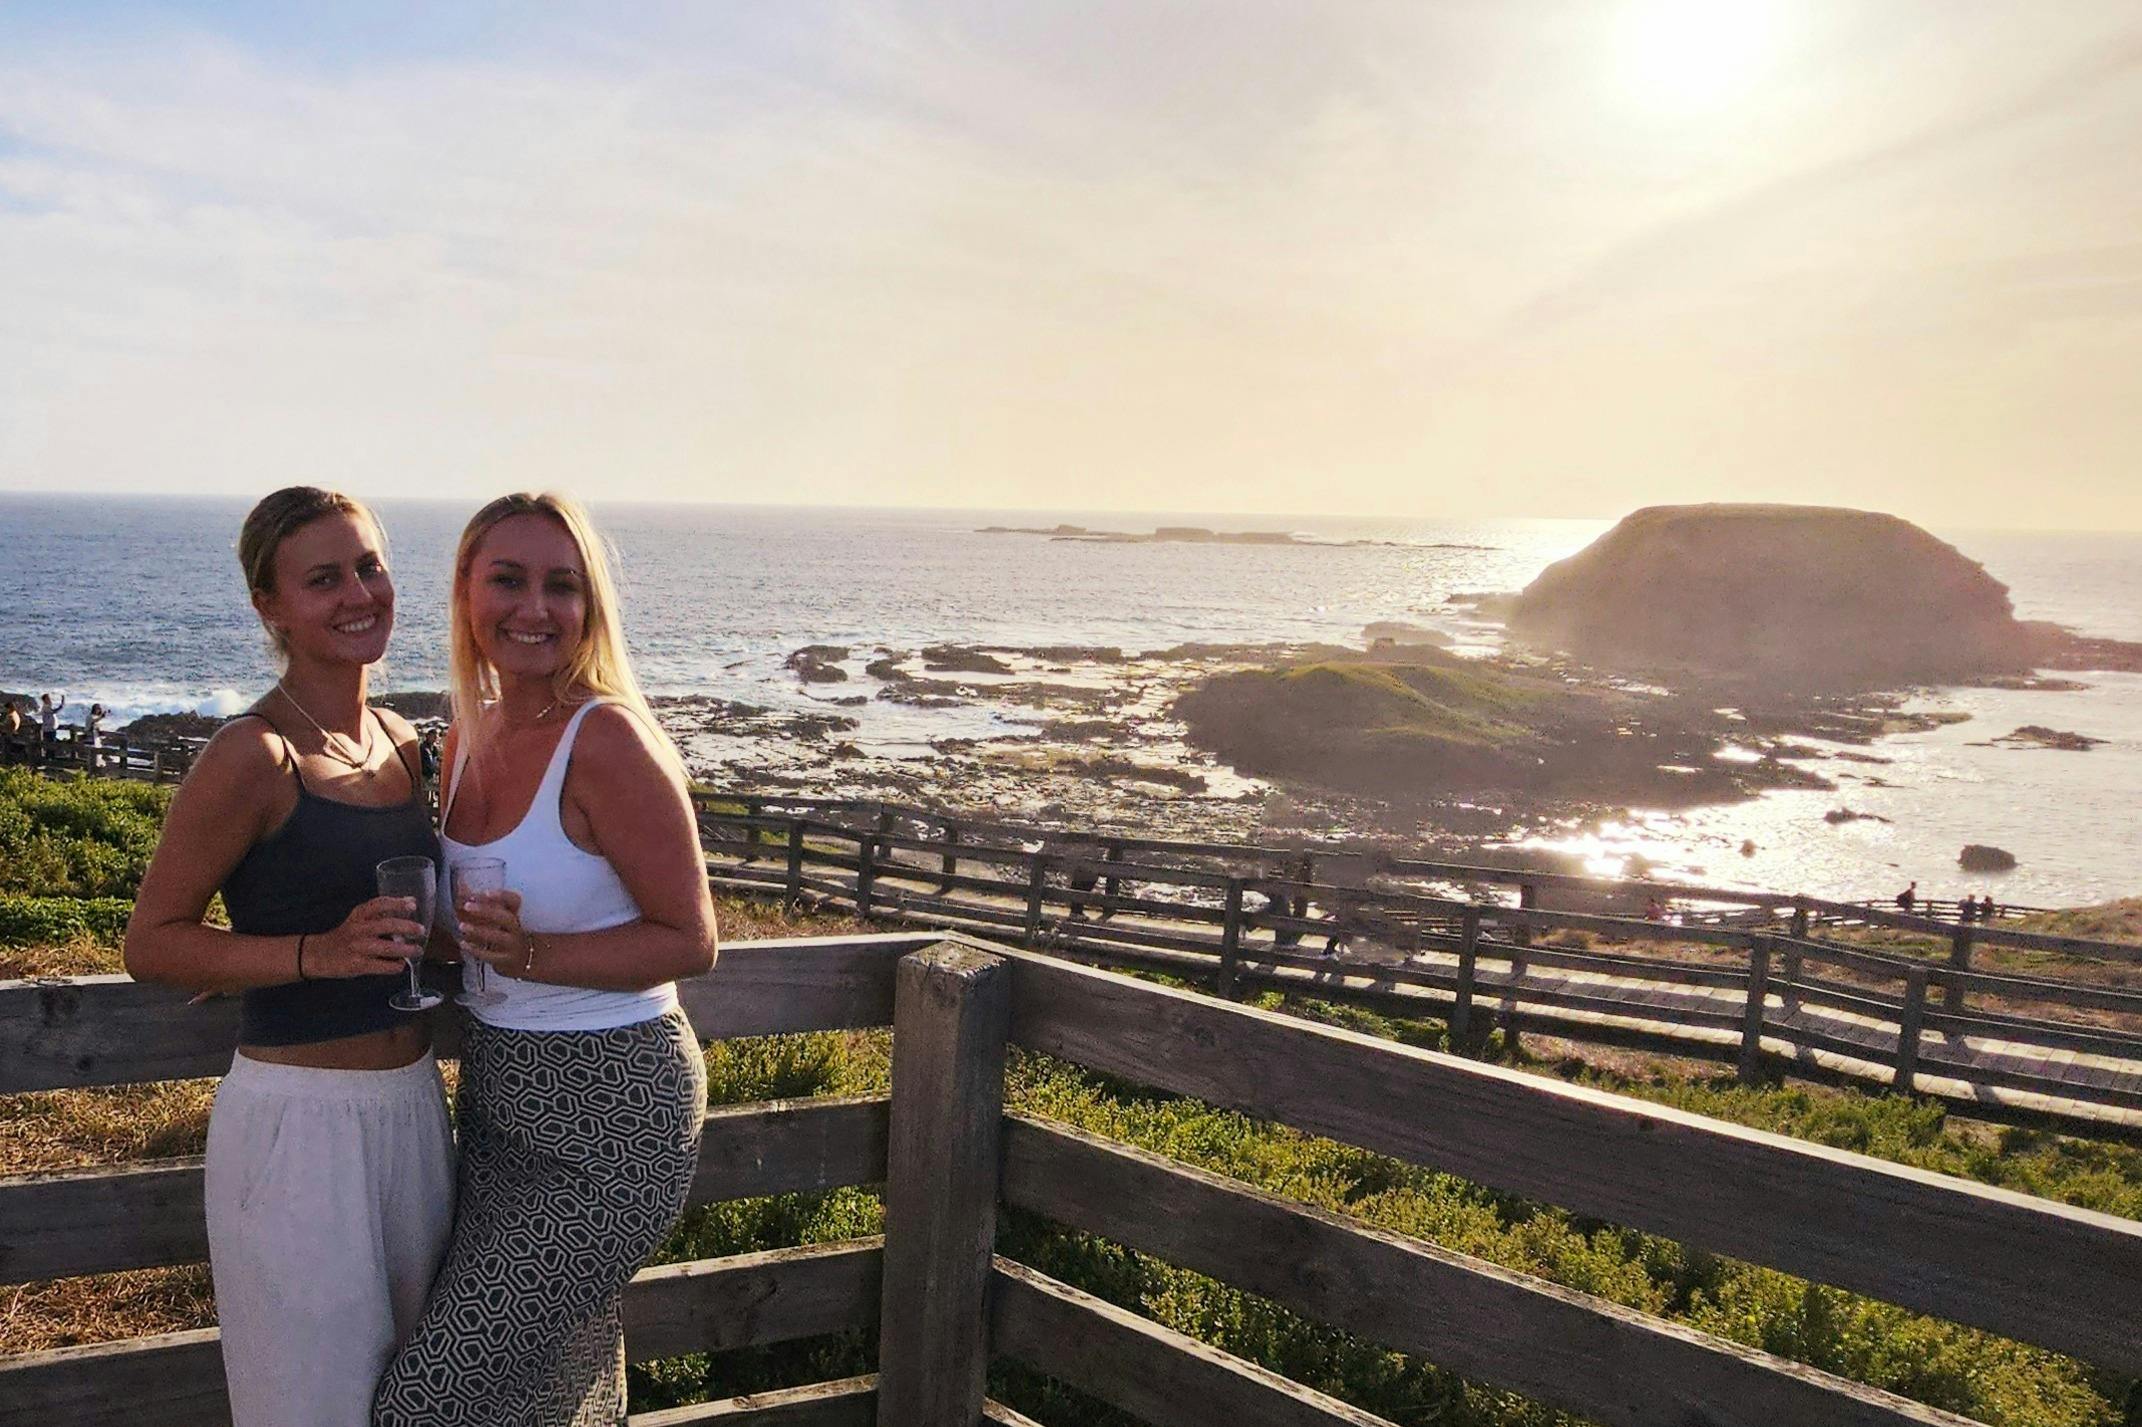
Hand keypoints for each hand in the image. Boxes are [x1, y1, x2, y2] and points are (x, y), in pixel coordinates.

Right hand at [309, 896, 427, 978]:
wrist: (318, 954)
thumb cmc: (345, 936)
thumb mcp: (358, 919)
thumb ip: (380, 912)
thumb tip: (410, 902)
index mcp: (359, 915)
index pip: (378, 904)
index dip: (397, 903)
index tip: (413, 904)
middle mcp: (358, 929)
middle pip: (385, 925)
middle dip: (406, 927)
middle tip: (421, 930)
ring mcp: (357, 948)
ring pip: (385, 948)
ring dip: (404, 950)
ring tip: (417, 950)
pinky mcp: (357, 965)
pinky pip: (380, 966)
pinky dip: (394, 966)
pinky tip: (401, 965)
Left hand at [456, 889, 530, 970]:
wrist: (524, 959)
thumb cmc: (507, 933)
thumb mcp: (502, 919)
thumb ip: (485, 905)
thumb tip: (461, 888)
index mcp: (517, 914)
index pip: (515, 902)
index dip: (503, 896)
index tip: (486, 892)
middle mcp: (517, 929)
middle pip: (506, 918)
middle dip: (487, 911)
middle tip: (467, 906)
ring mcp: (513, 945)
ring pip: (498, 937)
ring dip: (479, 931)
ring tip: (462, 926)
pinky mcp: (505, 960)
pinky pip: (490, 956)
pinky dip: (475, 950)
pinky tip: (463, 944)